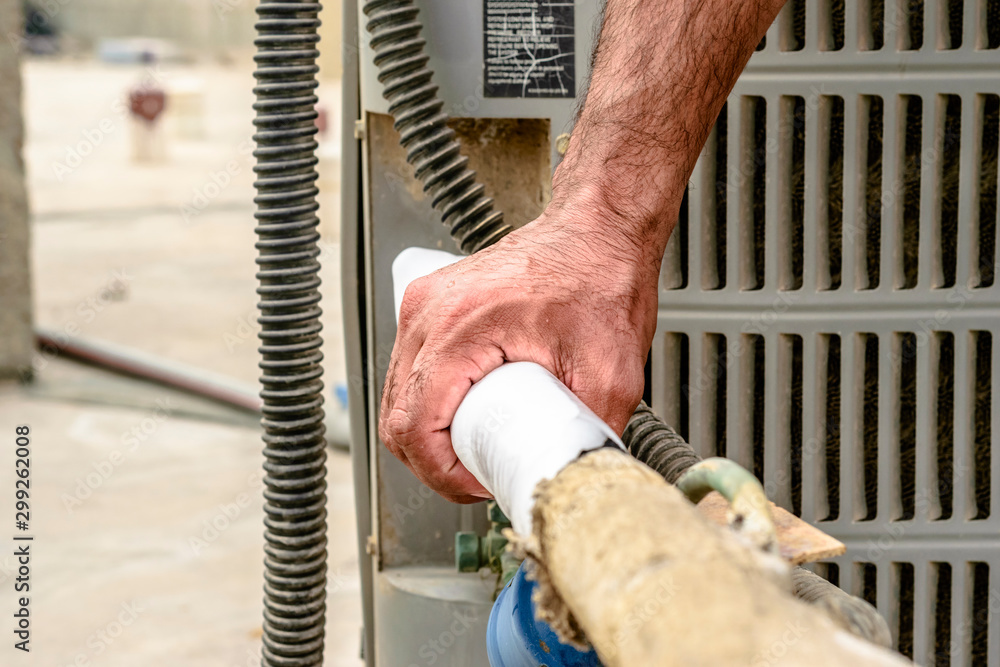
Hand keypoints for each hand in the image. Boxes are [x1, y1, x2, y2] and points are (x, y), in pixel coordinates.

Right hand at [379, 203, 662, 502]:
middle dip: (432, 461)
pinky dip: (428, 401)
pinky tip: (462, 414)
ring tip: (472, 448)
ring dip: (427, 433)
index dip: (441, 474)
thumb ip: (592, 432)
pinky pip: (410, 368)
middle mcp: (429, 312)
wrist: (595, 230)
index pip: (415, 425)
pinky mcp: (431, 305)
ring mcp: (425, 305)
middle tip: (477, 475)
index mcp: (460, 328)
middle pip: (397, 416)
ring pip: (398, 394)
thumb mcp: (610, 371)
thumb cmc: (600, 278)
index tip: (475, 485)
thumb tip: (574, 475)